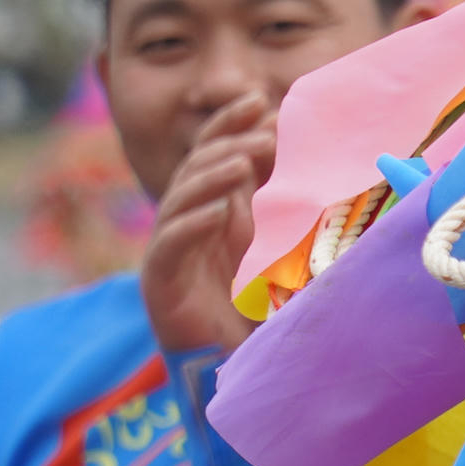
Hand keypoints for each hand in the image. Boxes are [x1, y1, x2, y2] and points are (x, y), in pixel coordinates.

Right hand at [139, 94, 275, 352]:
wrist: (230, 364)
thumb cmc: (254, 309)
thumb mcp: (273, 248)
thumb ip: (278, 208)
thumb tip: (304, 160)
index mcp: (209, 208)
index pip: (213, 152)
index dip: (229, 124)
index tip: (258, 100)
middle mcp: (184, 222)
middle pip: (197, 168)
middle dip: (228, 145)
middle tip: (263, 133)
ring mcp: (168, 251)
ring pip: (181, 200)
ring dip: (213, 177)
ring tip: (242, 164)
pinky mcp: (160, 282)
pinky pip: (171, 245)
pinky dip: (193, 225)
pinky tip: (218, 213)